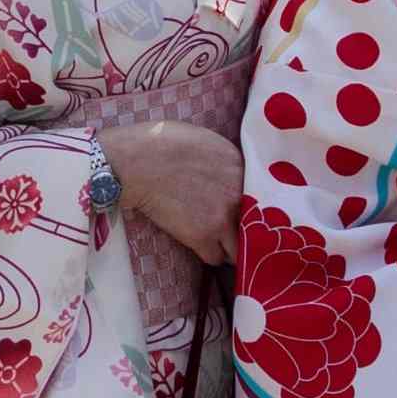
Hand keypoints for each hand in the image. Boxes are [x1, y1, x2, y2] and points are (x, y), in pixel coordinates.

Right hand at [105, 119, 241, 261]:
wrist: (136, 163)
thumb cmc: (161, 143)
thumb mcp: (206, 140)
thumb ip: (226, 161)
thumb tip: (230, 175)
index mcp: (240, 165)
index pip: (260, 194)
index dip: (250, 203)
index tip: (242, 208)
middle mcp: (239, 193)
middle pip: (255, 222)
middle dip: (244, 226)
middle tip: (234, 230)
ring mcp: (222, 217)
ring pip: (240, 247)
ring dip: (231, 247)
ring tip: (220, 243)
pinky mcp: (202, 236)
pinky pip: (216, 258)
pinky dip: (210, 254)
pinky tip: (201, 245)